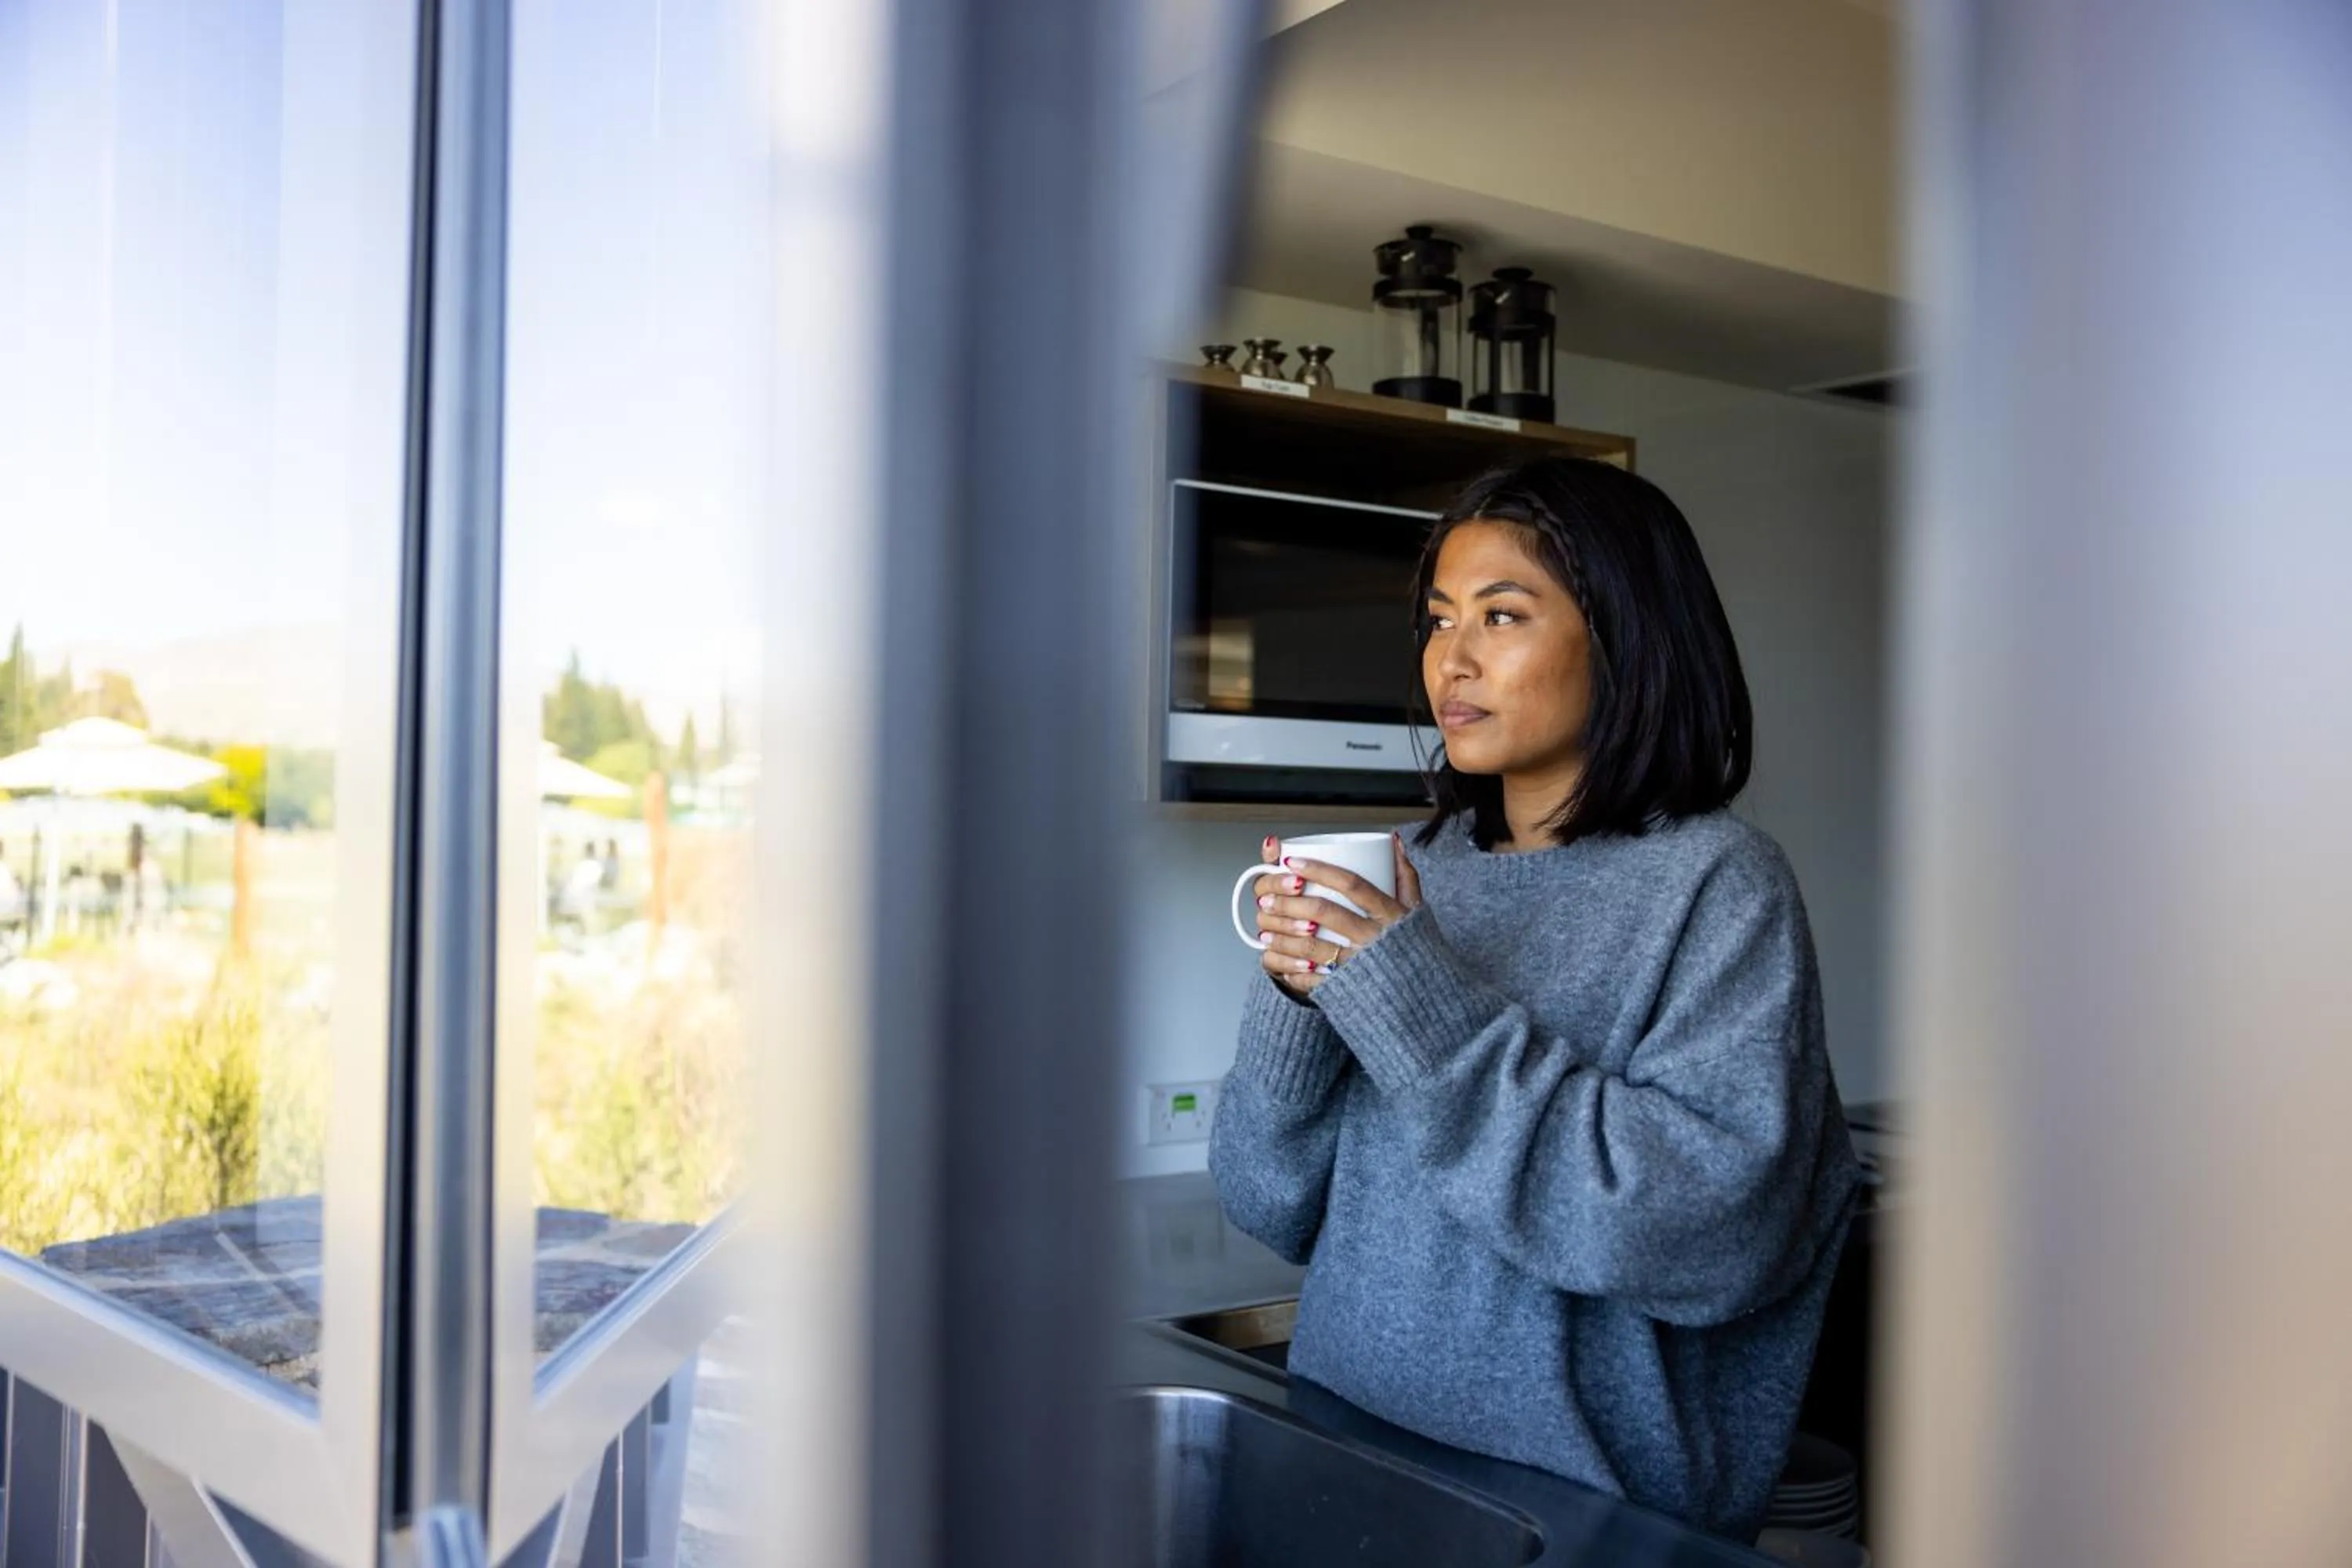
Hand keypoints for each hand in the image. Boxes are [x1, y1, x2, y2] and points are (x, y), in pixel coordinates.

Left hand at [1252, 833, 1423, 995]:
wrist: (1420, 995)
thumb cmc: (1411, 948)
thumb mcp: (1415, 909)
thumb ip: (1404, 874)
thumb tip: (1393, 840)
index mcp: (1389, 915)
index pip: (1351, 884)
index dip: (1319, 870)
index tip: (1293, 862)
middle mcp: (1372, 938)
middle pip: (1323, 912)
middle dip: (1289, 901)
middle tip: (1267, 896)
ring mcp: (1358, 964)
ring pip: (1311, 946)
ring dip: (1282, 935)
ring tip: (1265, 927)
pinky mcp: (1347, 988)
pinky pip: (1312, 979)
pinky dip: (1290, 969)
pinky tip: (1276, 959)